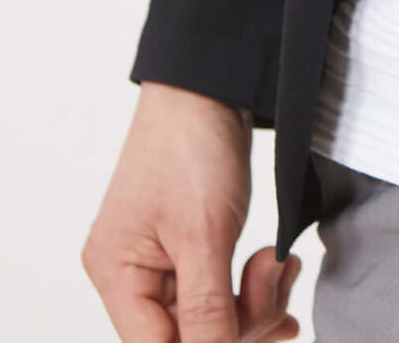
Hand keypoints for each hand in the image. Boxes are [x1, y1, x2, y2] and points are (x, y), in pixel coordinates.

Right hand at [82, 81, 301, 342]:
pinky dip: (253, 290)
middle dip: (243, 322)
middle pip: (188, 338)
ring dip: (256, 304)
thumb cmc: (191, 144)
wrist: (210, 82)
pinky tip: (279, 268)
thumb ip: (207, 310)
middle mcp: (130, 276)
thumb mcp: (204, 233)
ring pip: (210, 322)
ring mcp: (160, 264)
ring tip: (281, 266)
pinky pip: (220, 295)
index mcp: (117, 274)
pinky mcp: (190, 251)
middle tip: (278, 282)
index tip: (258, 329)